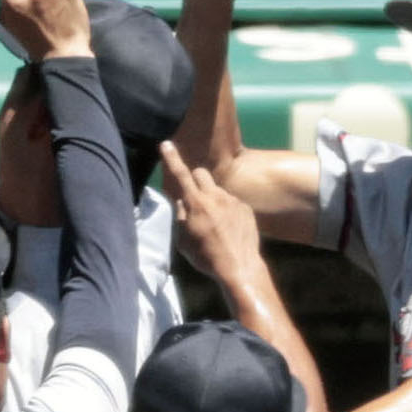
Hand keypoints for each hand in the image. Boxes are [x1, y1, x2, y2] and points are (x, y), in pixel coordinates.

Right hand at [159, 140, 261, 284]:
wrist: (240, 267)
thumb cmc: (206, 257)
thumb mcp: (184, 241)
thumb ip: (181, 216)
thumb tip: (181, 202)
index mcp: (197, 204)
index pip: (181, 175)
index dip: (172, 159)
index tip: (166, 144)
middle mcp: (215, 196)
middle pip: (201, 173)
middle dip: (194, 180)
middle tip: (193, 197)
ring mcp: (233, 200)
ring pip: (217, 190)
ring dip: (211, 199)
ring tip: (214, 223)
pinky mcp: (245, 208)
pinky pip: (231, 202)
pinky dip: (226, 210)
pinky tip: (228, 229)